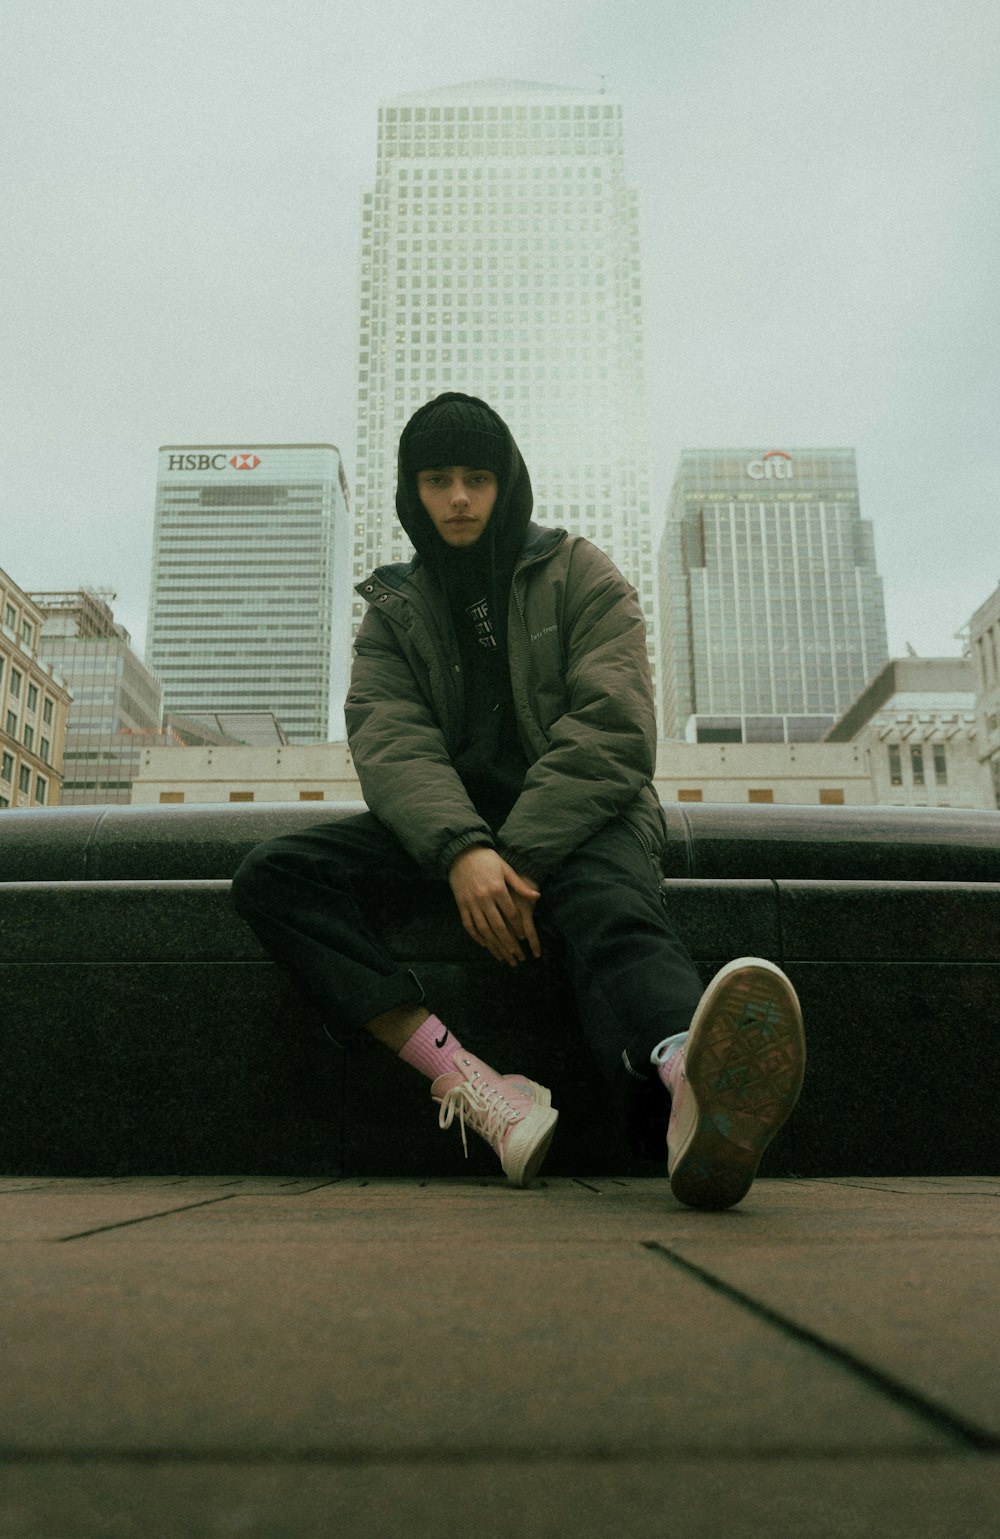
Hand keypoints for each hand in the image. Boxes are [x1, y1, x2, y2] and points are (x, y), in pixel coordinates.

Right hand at [448, 846, 540, 966]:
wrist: (461, 853)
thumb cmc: (487, 859)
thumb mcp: (506, 868)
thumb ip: (520, 885)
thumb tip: (537, 896)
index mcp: (497, 888)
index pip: (511, 913)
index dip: (518, 926)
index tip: (524, 938)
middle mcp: (484, 898)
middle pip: (498, 926)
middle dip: (508, 943)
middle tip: (516, 956)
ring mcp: (471, 903)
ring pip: (483, 929)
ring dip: (494, 945)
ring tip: (502, 956)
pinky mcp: (461, 905)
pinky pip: (468, 925)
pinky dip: (476, 936)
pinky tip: (485, 945)